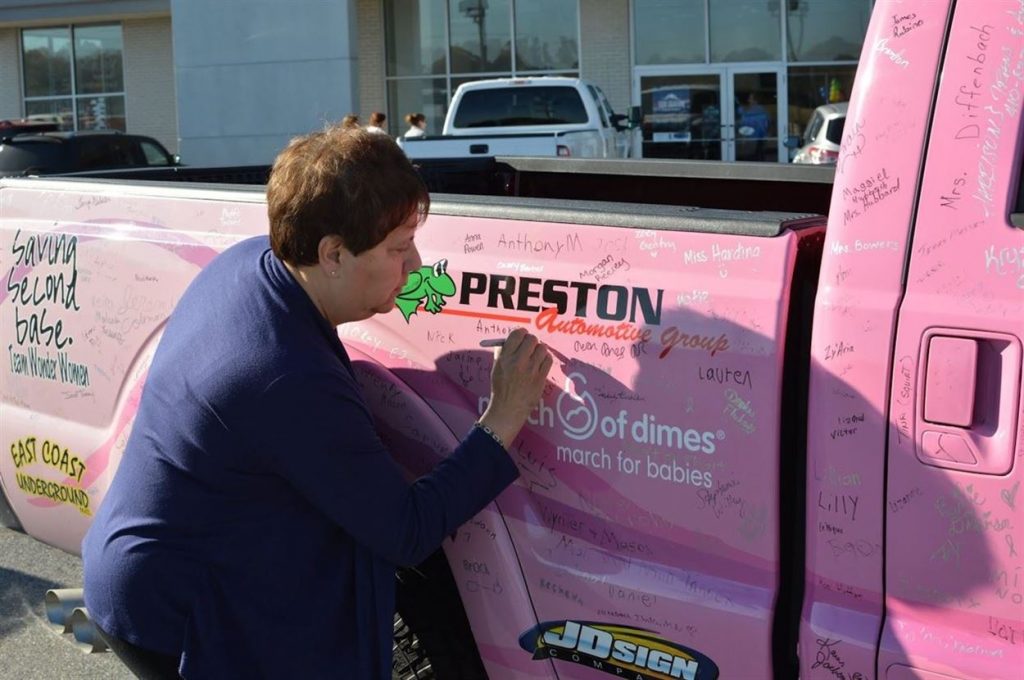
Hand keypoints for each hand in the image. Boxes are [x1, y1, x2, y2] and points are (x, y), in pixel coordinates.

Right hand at [478, 328, 551, 446]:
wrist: (508, 409)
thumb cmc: (501, 388)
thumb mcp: (496, 368)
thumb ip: (503, 352)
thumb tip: (511, 340)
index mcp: (505, 357)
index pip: (517, 334)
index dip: (521, 334)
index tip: (522, 337)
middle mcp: (518, 361)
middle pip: (532, 339)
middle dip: (531, 342)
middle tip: (529, 348)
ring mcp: (531, 370)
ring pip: (542, 348)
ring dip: (539, 350)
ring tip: (535, 356)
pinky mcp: (540, 378)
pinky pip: (548, 360)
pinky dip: (545, 359)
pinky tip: (540, 364)